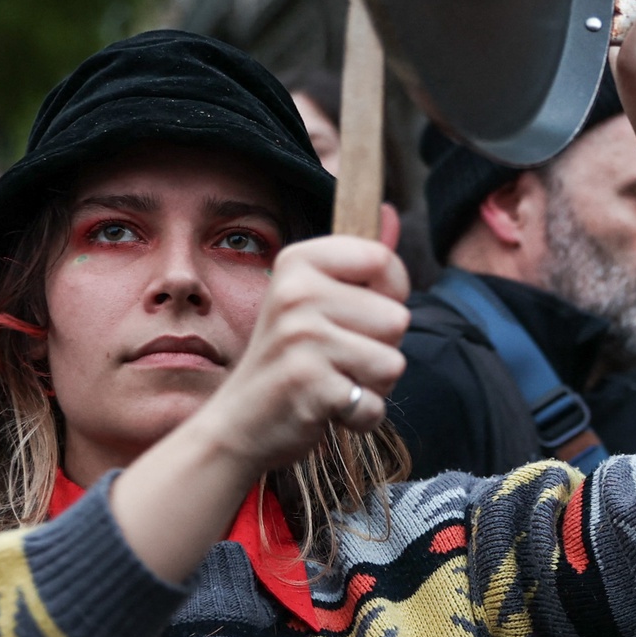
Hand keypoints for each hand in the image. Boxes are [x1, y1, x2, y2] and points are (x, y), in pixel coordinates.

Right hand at [201, 234, 409, 474]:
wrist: (238, 424)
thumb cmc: (287, 360)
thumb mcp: (312, 301)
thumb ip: (357, 261)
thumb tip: (392, 212)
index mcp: (298, 261)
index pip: (383, 260)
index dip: (390, 295)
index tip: (361, 315)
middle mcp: (296, 293)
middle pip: (397, 319)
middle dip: (380, 349)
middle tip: (335, 359)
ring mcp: (301, 338)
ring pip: (393, 363)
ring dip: (372, 385)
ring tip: (332, 381)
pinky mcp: (309, 384)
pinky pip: (374, 403)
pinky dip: (359, 416)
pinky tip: (326, 409)